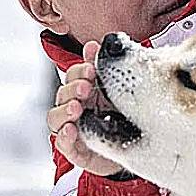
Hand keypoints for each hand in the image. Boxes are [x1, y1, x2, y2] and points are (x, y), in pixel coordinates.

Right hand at [47, 40, 124, 177]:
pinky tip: (72, 130)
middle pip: (63, 94)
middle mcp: (75, 108)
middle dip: (72, 88)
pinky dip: (65, 136)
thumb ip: (105, 67)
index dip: (78, 71)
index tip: (91, 69)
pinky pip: (63, 143)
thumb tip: (93, 44)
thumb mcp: (119, 90)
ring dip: (65, 110)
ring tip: (77, 107)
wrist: (138, 148)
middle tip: (86, 87)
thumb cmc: (124, 116)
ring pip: (56, 117)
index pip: (72, 76)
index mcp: (85, 91)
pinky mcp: (75, 150)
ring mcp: (72, 129)